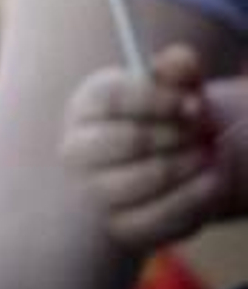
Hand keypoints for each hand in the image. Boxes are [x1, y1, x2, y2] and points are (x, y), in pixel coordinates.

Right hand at [60, 44, 246, 252]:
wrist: (154, 169)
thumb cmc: (160, 120)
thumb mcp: (168, 89)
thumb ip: (175, 69)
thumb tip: (183, 59)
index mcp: (85, 107)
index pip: (112, 99)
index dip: (159, 100)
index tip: (196, 104)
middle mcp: (77, 150)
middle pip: (130, 140)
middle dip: (180, 135)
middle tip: (207, 131)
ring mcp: (94, 192)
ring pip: (150, 179)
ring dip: (193, 165)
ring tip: (209, 155)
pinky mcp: (120, 228)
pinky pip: (165, 217)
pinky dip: (198, 198)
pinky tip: (209, 181)